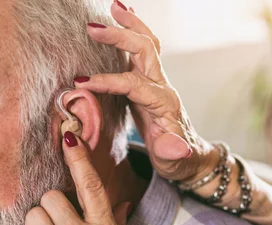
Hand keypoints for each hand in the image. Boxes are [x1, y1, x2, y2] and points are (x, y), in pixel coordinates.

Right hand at [75, 2, 219, 182]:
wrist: (189, 158)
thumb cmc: (179, 162)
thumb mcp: (175, 162)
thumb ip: (173, 152)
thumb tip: (177, 146)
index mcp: (163, 103)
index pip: (133, 84)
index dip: (108, 82)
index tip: (82, 82)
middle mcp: (161, 86)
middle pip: (144, 50)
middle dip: (120, 36)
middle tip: (92, 28)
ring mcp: (155, 82)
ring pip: (146, 44)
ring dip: (131, 24)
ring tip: (114, 6)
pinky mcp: (148, 84)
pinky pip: (141, 52)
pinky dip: (132, 32)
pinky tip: (122, 20)